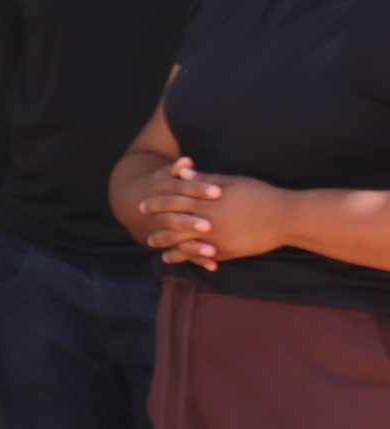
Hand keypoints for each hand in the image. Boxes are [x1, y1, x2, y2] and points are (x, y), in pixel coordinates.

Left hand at [142, 159, 287, 266]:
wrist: (286, 218)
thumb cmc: (260, 195)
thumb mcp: (233, 182)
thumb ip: (205, 179)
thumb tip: (182, 171)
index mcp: (207, 203)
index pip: (174, 202)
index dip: (156, 203)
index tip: (143, 203)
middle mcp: (207, 223)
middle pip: (172, 225)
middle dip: (156, 224)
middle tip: (143, 226)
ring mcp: (214, 240)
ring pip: (181, 244)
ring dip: (165, 243)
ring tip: (153, 242)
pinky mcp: (223, 253)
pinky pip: (198, 257)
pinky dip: (183, 257)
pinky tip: (172, 257)